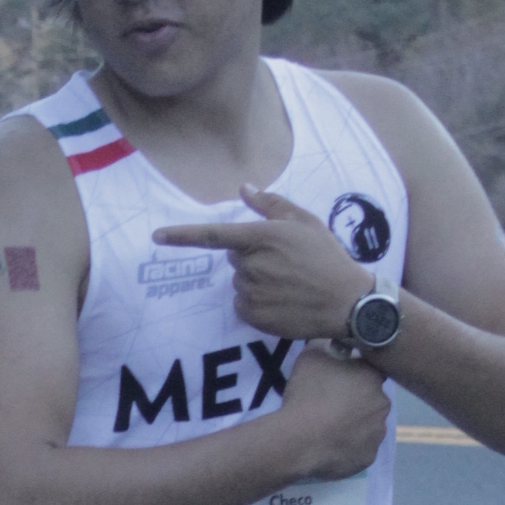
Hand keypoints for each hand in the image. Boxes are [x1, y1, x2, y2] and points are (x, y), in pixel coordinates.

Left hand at [149, 185, 366, 342]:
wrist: (347, 302)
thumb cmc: (328, 257)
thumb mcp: (305, 222)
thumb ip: (271, 205)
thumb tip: (244, 188)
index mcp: (261, 238)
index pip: (213, 235)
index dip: (182, 236)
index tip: (157, 237)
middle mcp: (251, 265)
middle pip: (234, 259)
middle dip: (252, 258)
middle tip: (285, 263)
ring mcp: (251, 293)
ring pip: (239, 283)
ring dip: (257, 282)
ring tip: (288, 284)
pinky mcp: (254, 316)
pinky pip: (243, 306)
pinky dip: (257, 304)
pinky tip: (282, 301)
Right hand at [272, 333, 391, 478]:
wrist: (300, 439)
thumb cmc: (307, 393)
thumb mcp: (310, 355)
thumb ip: (326, 343)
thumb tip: (332, 339)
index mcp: (372, 377)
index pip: (370, 371)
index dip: (354, 375)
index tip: (338, 380)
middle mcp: (383, 404)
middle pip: (371, 399)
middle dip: (356, 401)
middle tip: (330, 406)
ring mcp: (377, 434)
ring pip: (368, 426)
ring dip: (354, 425)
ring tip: (328, 429)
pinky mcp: (368, 458)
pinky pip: (360, 450)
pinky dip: (348, 448)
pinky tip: (329, 446)